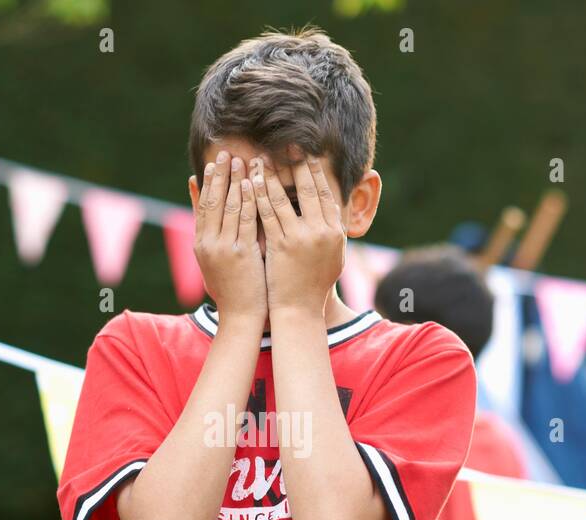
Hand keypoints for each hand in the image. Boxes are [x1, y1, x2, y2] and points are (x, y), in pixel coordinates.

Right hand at [193, 152, 265, 324]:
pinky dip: (248, 200)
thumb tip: (206, 217)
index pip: (202, 206)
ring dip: (235, 181)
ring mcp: (223, 248)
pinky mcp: (240, 254)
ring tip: (240, 160)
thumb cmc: (233, 289)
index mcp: (200, 244)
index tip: (213, 163)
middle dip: (219, 176)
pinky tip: (253, 183)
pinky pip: (244, 221)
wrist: (240, 317)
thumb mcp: (214, 262)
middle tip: (226, 153)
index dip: (208, 183)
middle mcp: (207, 244)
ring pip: (228, 207)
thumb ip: (211, 235)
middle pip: (212, 202)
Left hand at [253, 155, 345, 318]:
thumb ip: (332, 230)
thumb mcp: (333, 256)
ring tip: (259, 159)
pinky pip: (267, 214)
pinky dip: (257, 196)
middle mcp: (321, 231)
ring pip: (283, 198)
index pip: (326, 192)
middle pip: (307, 188)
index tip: (306, 153)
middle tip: (285, 143)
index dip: (315, 170)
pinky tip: (248, 183)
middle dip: (296, 164)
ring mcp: (301, 238)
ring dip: (269, 176)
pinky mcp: (281, 246)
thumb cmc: (315, 285)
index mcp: (336, 231)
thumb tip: (332, 204)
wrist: (299, 310)